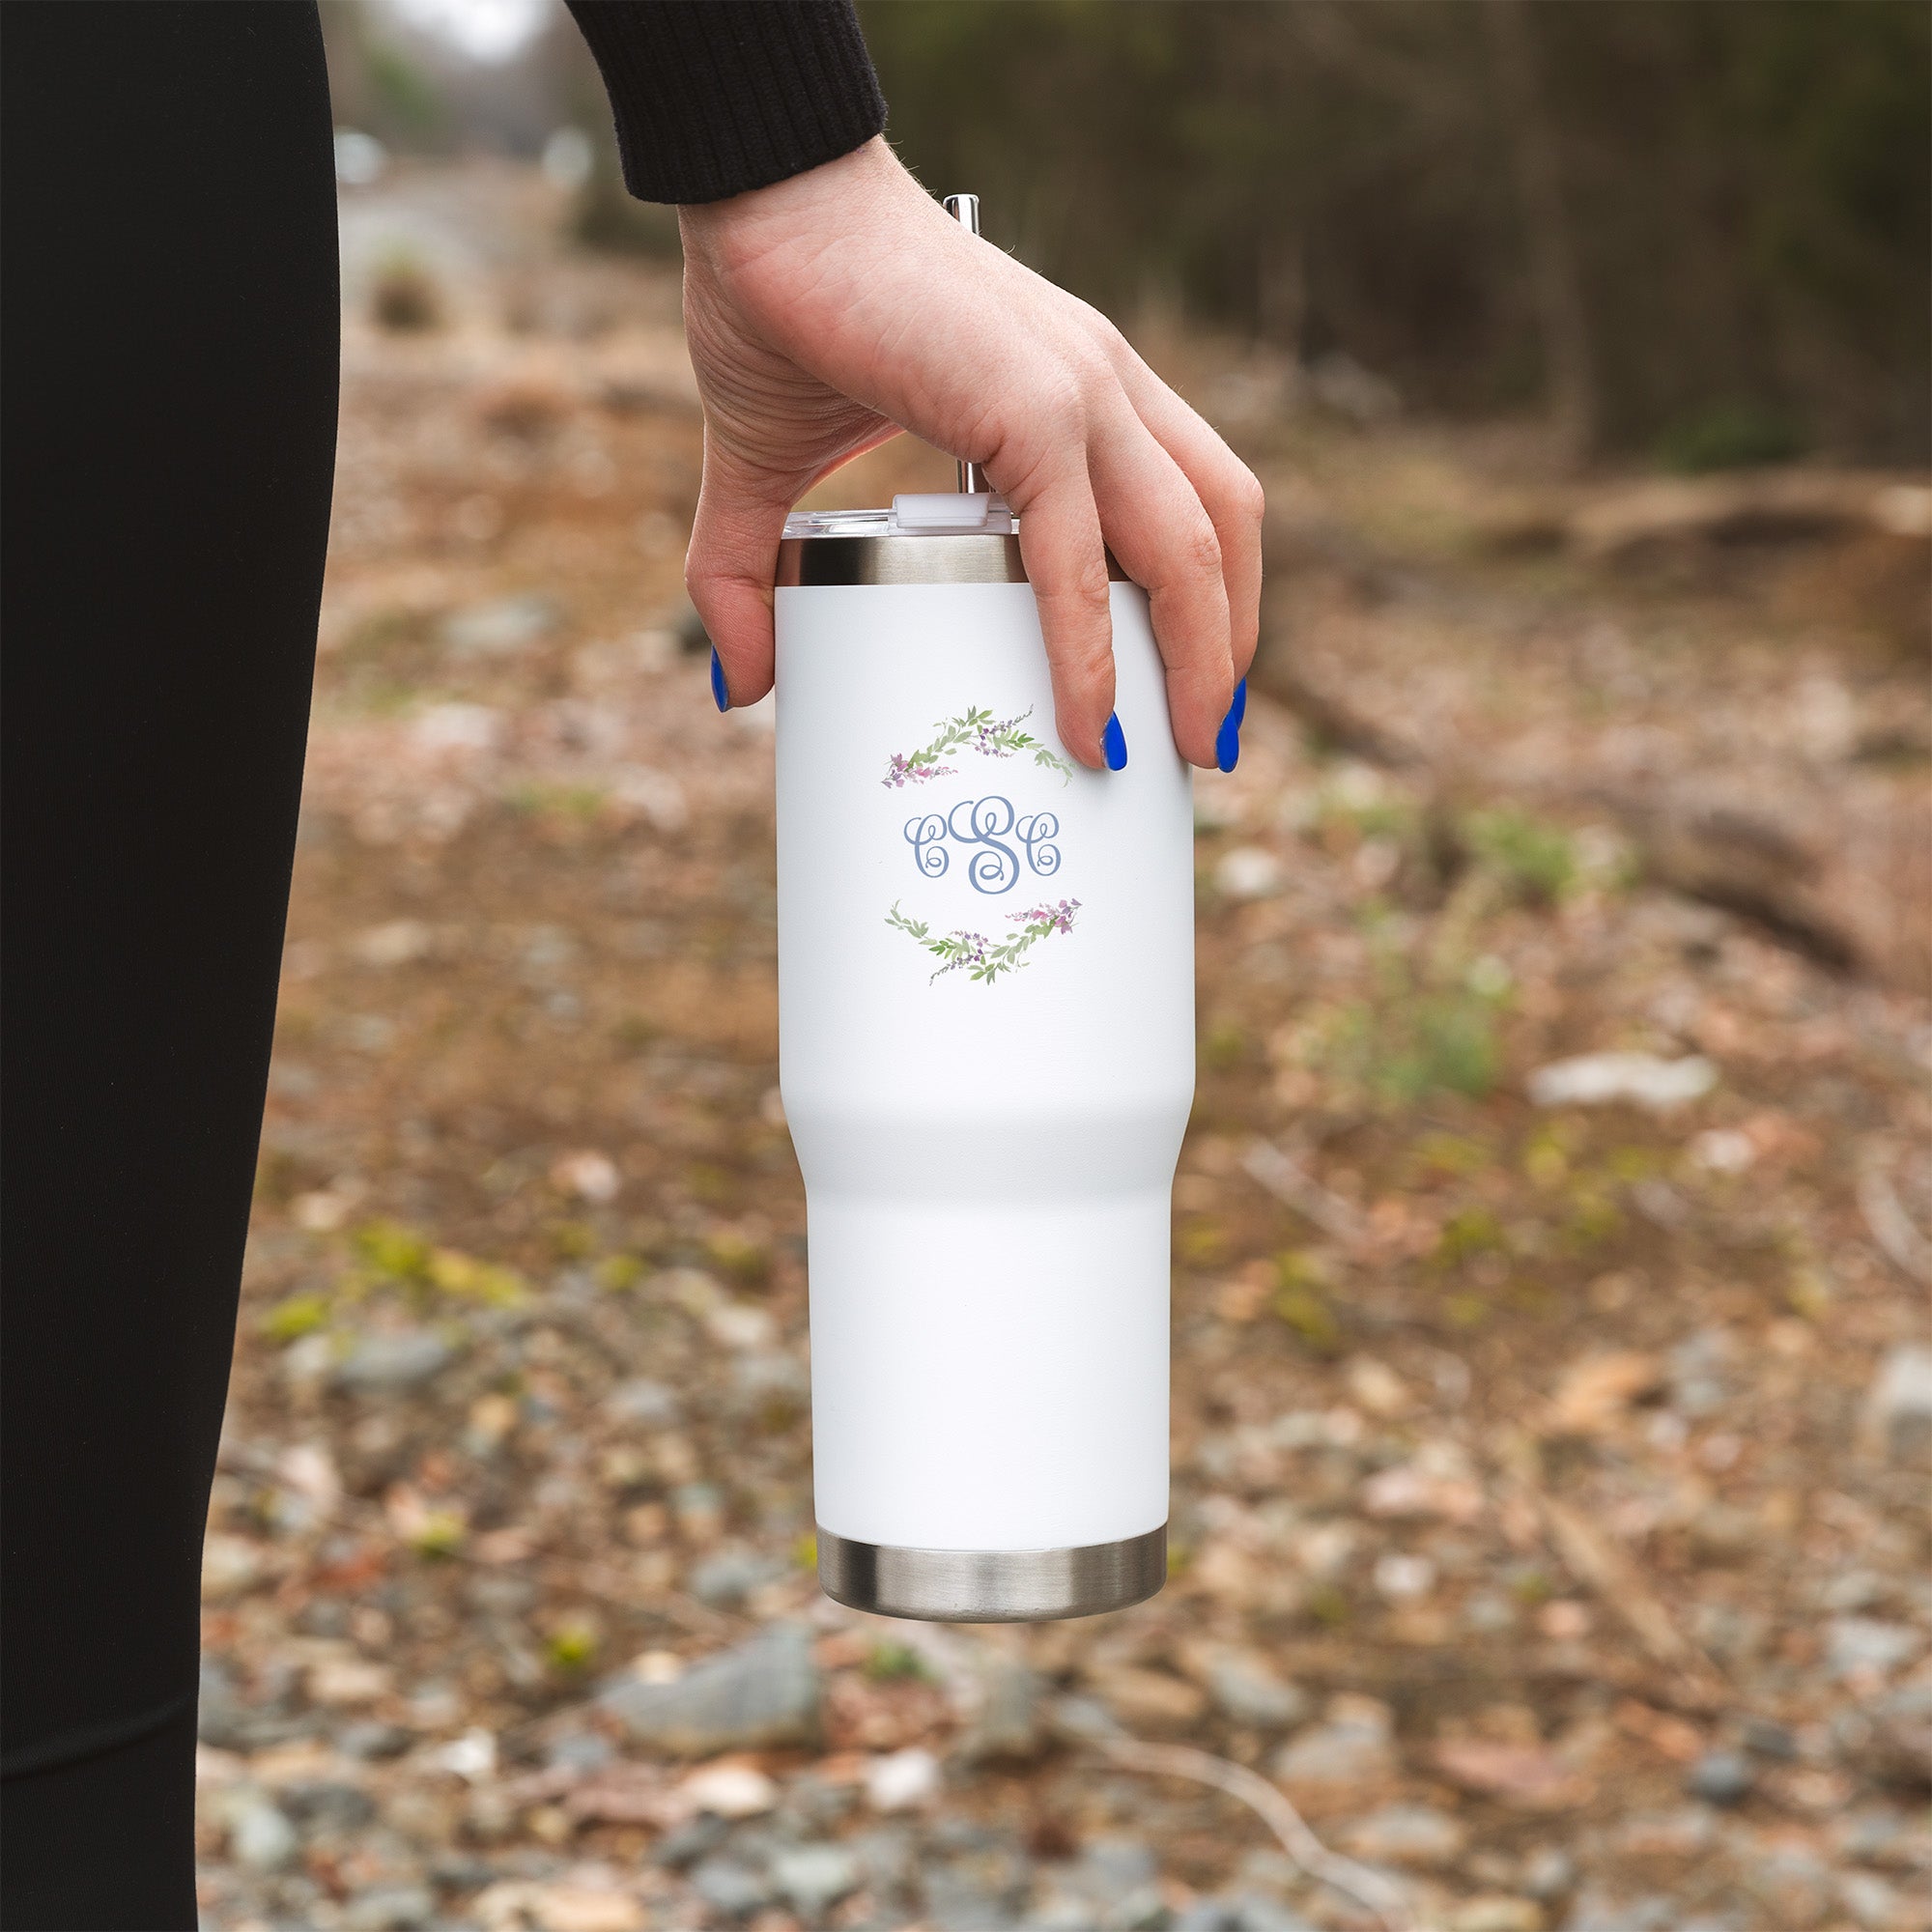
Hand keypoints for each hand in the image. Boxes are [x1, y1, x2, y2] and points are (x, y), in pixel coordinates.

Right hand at [679, 137, 1262, 770]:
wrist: (755, 199)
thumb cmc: (778, 308)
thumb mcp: (770, 469)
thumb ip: (752, 573)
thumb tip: (739, 686)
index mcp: (1076, 393)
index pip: (1187, 502)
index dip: (1208, 596)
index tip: (1185, 687)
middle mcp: (1104, 388)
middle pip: (1220, 532)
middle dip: (1228, 645)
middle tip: (1202, 744)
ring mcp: (1081, 391)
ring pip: (1192, 544)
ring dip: (1205, 656)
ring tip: (1183, 747)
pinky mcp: (1034, 405)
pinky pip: (1083, 552)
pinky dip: (1091, 646)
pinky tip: (1087, 721)